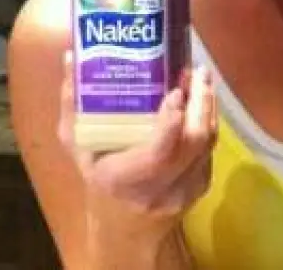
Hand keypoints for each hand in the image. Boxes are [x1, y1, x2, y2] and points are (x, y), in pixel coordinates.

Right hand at [58, 52, 216, 229]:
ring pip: (207, 144)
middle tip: (195, 72)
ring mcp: (185, 190)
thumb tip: (72, 56)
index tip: (175, 92)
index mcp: (124, 180)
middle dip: (200, 103)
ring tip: (201, 78)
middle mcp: (159, 190)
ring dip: (208, 108)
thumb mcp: (78, 147)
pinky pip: (210, 149)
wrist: (126, 225)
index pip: (158, 154)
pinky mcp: (201, 185)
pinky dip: (208, 121)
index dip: (171, 124)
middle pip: (193, 144)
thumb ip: (72, 105)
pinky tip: (202, 101)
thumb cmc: (99, 179)